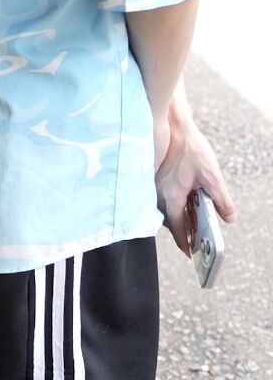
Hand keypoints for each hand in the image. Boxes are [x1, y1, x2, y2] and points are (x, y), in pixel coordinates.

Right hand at [155, 109, 236, 255]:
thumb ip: (221, 200)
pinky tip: (182, 197)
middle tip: (195, 236)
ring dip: (176, 215)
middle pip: (168, 221)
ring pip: (162, 209)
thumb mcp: (212, 175)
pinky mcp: (151, 178)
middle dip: (181, 230)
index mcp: (171, 198)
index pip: (176, 229)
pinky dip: (170, 203)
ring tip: (191, 216)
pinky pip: (158, 198)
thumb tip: (228, 218)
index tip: (191, 253)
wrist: (170, 125)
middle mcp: (157, 195)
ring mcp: (151, 186)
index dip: (185, 243)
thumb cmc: (190, 149)